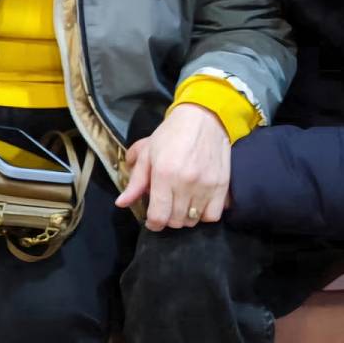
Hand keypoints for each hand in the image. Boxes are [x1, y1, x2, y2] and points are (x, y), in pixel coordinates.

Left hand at [114, 104, 229, 230]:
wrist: (203, 118)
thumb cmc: (171, 134)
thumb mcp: (147, 153)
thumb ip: (135, 182)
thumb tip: (121, 203)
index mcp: (164, 174)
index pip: (159, 216)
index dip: (153, 224)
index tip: (152, 220)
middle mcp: (186, 183)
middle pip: (175, 221)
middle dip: (167, 219)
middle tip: (166, 207)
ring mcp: (206, 185)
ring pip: (193, 220)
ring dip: (184, 217)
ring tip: (181, 204)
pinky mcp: (222, 185)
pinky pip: (213, 215)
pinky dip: (204, 215)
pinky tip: (198, 204)